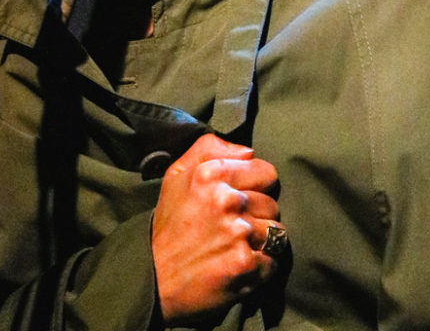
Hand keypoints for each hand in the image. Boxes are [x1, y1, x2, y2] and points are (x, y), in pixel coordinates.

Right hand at [151, 134, 282, 325]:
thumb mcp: (176, 176)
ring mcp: (238, 233)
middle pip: (273, 204)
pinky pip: (273, 261)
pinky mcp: (246, 264)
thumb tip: (248, 150)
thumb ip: (209, 149)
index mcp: (211, 174)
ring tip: (234, 248)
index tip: (239, 202)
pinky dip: (260, 267)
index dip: (256, 188)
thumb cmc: (169, 226)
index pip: (266, 173)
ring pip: (276, 232)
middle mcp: (227, 200)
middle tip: (230, 229)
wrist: (153, 279)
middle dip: (257, 217)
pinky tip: (237, 266)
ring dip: (260, 243)